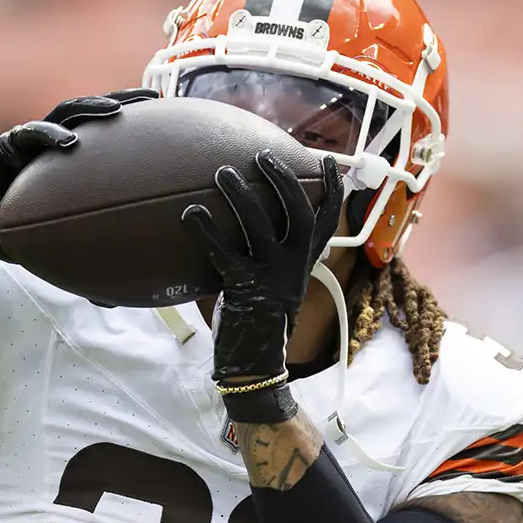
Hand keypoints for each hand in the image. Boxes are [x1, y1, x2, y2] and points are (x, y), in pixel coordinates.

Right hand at [0, 88, 157, 264]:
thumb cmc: (9, 230)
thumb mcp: (52, 243)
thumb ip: (81, 257)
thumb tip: (114, 297)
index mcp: (66, 158)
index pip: (106, 133)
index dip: (135, 122)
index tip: (167, 118)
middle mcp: (51, 141)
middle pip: (92, 111)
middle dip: (123, 100)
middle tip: (153, 98)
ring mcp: (29, 140)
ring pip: (65, 113)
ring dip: (91, 109)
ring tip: (117, 111)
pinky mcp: (5, 145)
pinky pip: (29, 135)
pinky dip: (50, 135)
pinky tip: (70, 140)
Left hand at [182, 150, 343, 383]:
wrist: (255, 366)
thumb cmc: (260, 321)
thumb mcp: (278, 285)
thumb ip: (275, 257)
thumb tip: (254, 224)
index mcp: (304, 264)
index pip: (328, 221)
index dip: (333, 189)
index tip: (330, 160)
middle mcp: (293, 267)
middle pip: (298, 212)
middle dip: (282, 178)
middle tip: (261, 156)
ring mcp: (269, 277)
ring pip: (259, 225)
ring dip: (241, 194)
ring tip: (222, 172)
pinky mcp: (242, 290)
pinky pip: (223, 253)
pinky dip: (205, 230)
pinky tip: (190, 212)